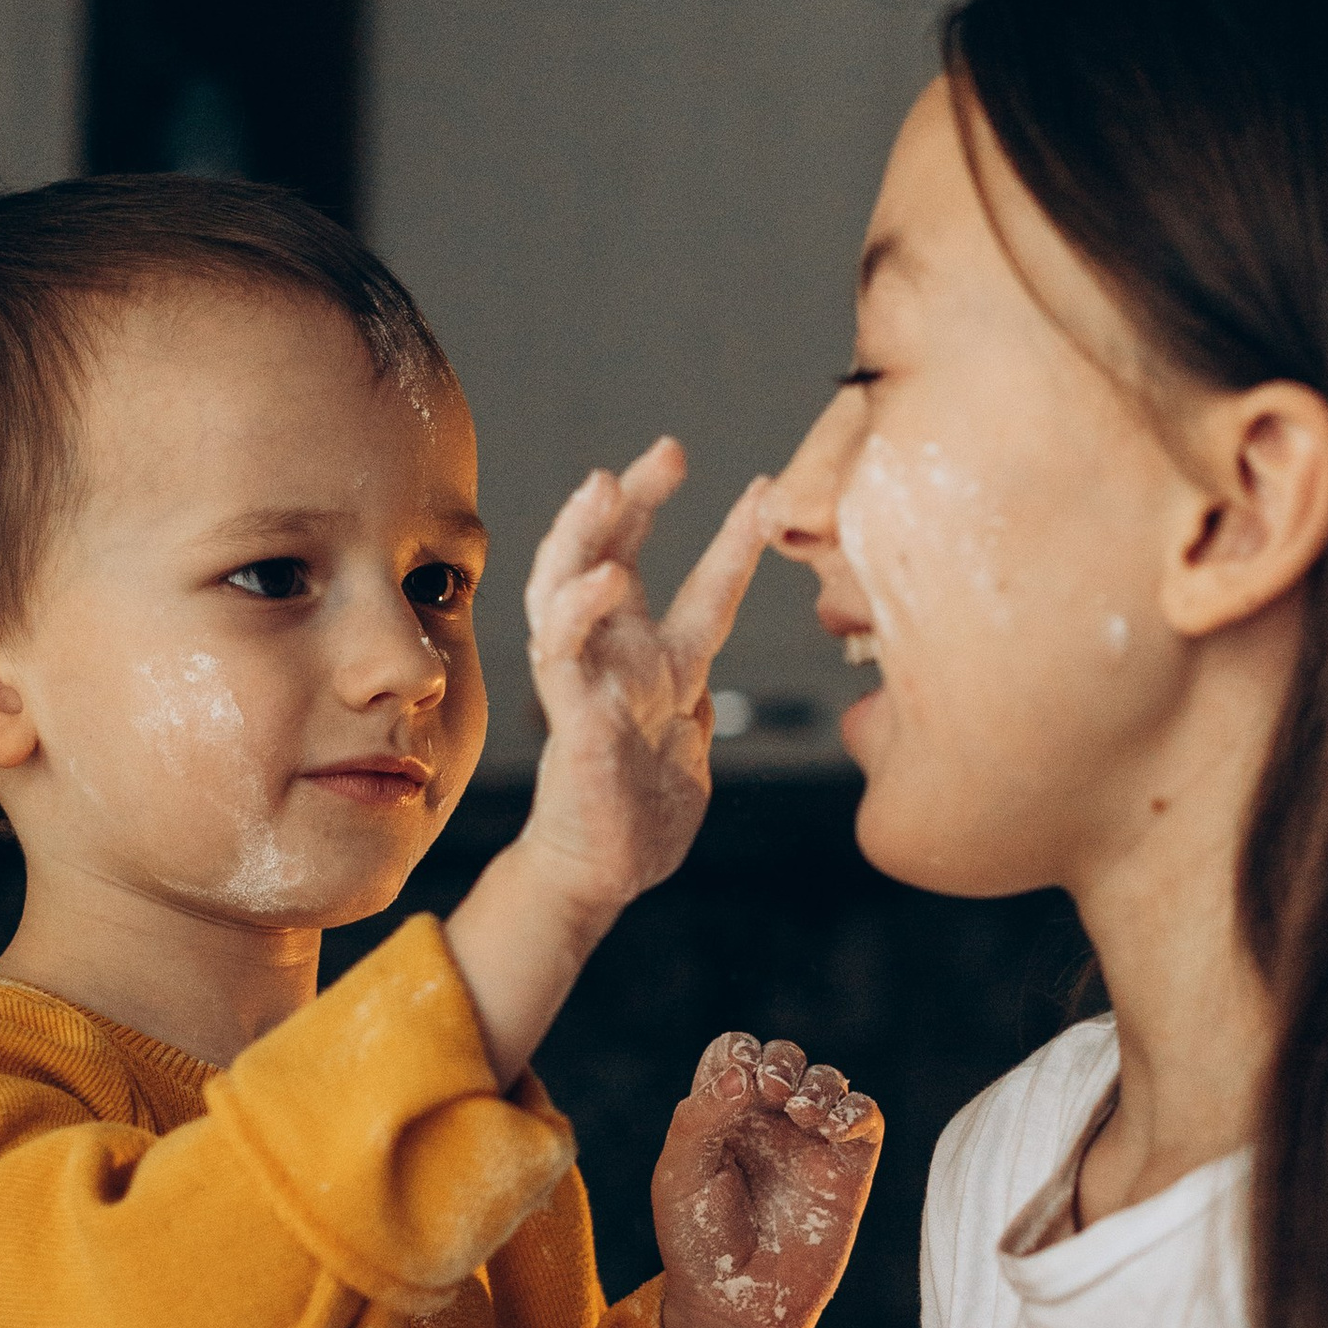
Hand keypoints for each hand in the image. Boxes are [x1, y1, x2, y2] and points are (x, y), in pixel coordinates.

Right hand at [521, 439, 769, 920]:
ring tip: (604, 483)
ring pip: (569, 586)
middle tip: (667, 449)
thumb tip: (707, 692)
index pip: (699, 586)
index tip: (765, 489)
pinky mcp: (570, 718)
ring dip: (583, 533)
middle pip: (618, 556)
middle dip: (637, 499)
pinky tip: (601, 579)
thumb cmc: (641, 819)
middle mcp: (619, 660)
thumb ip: (695, 712)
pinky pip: (561, 655)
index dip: (732, 539)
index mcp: (662, 666)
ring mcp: (590, 683)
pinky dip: (576, 613)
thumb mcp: (687, 752)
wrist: (603, 878)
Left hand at [654, 1035, 881, 1327]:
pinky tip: (830, 1127)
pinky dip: (854, 1109)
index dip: (739, 1051)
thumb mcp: (680, 1176)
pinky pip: (864, 1117)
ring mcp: (809, 1142)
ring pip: (827, 1080)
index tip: (737, 1078)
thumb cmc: (700, 1243)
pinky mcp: (848, 1167)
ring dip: (818, 1081)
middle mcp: (766, 1122)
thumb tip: (744, 1074)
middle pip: (783, 1058)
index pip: (735, 1054)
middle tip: (771, 1089)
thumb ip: (701, 1117)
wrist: (739, 1305)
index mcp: (720, 1116)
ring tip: (801, 1112)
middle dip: (780, 1059)